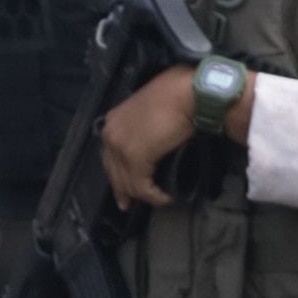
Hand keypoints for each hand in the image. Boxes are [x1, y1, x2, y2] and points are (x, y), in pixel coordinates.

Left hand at [100, 65, 205, 209]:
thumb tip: (156, 145)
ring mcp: (120, 147)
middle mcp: (111, 134)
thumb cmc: (178, 95)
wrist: (187, 93)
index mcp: (114, 121)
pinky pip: (142, 186)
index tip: (124, 189)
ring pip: (127, 182)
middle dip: (123, 190)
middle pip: (113, 171)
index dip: (117, 174)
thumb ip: (147, 128)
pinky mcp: (135, 158)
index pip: (110, 155)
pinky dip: (155, 196)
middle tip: (129, 204)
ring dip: (145, 195)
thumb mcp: (154, 112)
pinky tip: (166, 198)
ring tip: (160, 199)